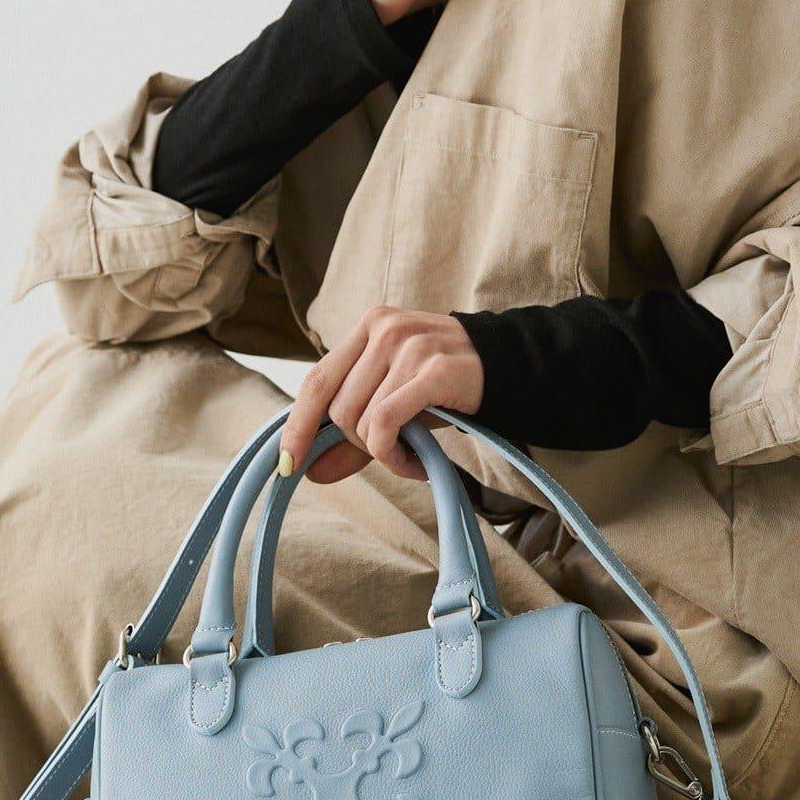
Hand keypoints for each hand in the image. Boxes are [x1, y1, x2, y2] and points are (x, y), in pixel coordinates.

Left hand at [278, 306, 485, 484]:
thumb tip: (312, 472)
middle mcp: (384, 329)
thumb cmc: (447, 385)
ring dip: (385, 455)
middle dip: (360, 445)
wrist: (511, 367)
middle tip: (393, 453)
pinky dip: (396, 456)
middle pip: (338, 409)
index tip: (288, 464)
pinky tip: (418, 464)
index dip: (297, 426)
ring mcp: (408, 345)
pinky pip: (387, 423)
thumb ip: (353, 434)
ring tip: (412, 457)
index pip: (315, 380)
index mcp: (368, 327)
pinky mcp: (432, 369)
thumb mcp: (396, 400)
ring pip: (363, 420)